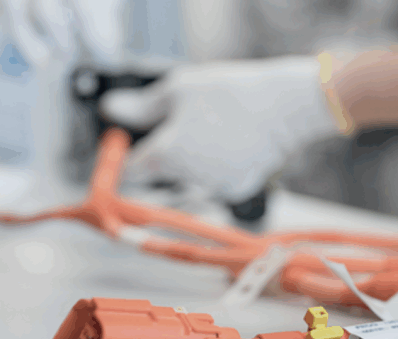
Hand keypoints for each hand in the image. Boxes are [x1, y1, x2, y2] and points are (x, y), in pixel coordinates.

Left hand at [100, 56, 340, 202]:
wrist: (285, 107)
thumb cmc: (230, 95)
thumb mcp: (177, 90)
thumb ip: (139, 107)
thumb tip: (111, 111)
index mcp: (165, 157)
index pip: (131, 170)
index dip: (129, 153)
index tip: (133, 140)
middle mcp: (186, 181)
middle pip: (163, 172)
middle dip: (169, 150)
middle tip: (188, 118)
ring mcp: (214, 188)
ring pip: (192, 175)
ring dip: (196, 156)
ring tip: (217, 126)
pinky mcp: (238, 190)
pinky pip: (218, 179)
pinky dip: (221, 165)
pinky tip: (234, 142)